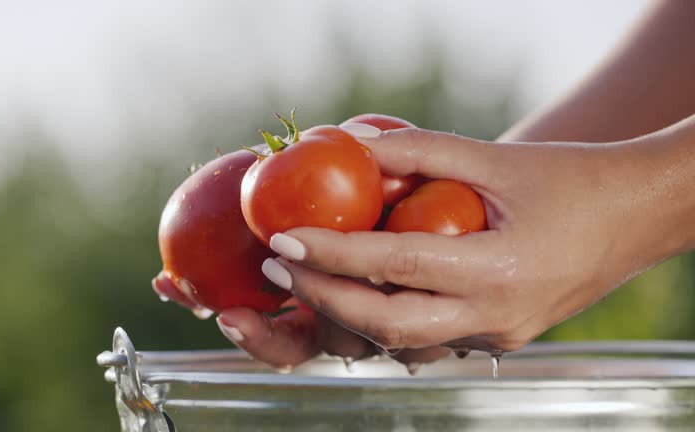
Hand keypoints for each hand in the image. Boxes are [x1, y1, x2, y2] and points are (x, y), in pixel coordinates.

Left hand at [258, 119, 694, 352]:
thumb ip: (422, 152)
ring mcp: (497, 335)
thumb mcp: (497, 157)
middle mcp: (496, 316)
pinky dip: (384, 320)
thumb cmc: (572, 181)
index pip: (396, 268)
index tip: (283, 241)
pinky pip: (427, 339)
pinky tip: (354, 293)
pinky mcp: (497, 337)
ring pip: (403, 344)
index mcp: (501, 270)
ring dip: (348, 316)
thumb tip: (351, 143)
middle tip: (278, 269)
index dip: (333, 256)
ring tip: (305, 280)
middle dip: (323, 300)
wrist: (636, 217)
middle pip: (388, 326)